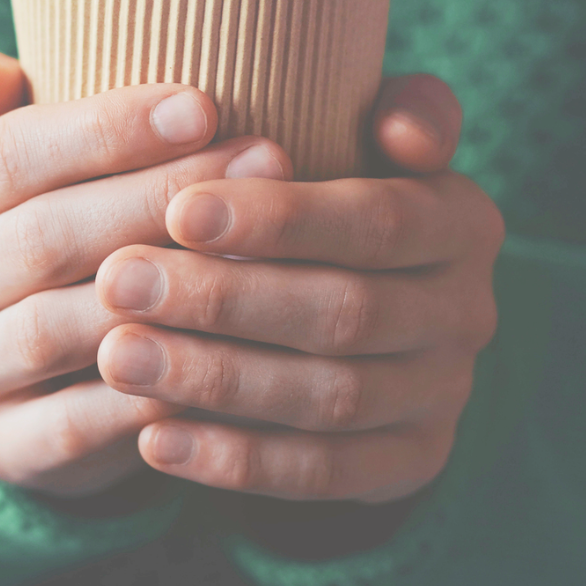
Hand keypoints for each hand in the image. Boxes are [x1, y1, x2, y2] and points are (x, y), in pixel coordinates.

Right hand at [0, 51, 293, 497]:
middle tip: (267, 160)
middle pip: (44, 236)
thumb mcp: (33, 171)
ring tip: (262, 254)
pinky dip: (151, 389)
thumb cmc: (59, 240)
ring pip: (59, 328)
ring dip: (165, 291)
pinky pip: (79, 422)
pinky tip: (232, 355)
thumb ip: (13, 115)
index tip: (206, 105)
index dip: (108, 128)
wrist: (26, 384)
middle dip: (160, 195)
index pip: (10, 153)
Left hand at [95, 75, 503, 503]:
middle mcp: (468, 313)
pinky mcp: (411, 465)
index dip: (279, 219)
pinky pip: (320, 475)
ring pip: (327, 399)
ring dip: (214, 381)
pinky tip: (151, 440)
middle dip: (222, 299)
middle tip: (117, 281)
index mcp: (465, 222)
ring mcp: (445, 397)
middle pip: (344, 313)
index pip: (377, 221)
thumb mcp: (367, 143)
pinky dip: (233, 461)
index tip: (179, 210)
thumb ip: (393, 110)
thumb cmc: (336, 204)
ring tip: (116, 355)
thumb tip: (397, 128)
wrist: (376, 319)